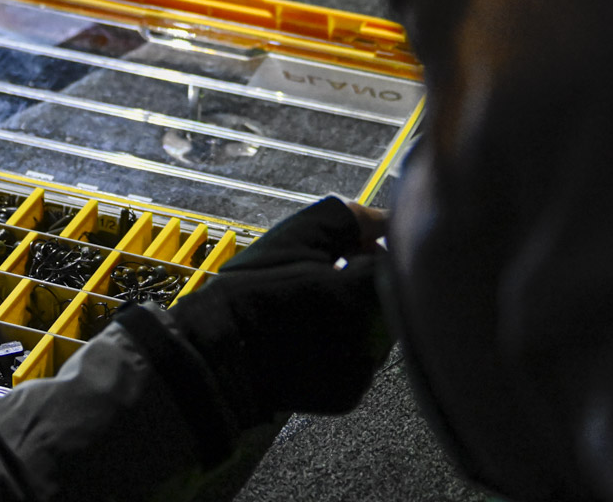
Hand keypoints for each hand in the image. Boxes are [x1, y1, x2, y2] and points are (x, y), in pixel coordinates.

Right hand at [169, 196, 389, 427]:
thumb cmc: (253, 288)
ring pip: (376, 331)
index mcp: (363, 292)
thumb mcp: (297, 236)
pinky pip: (360, 362)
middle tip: (324, 278)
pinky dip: (344, 347)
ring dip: (357, 315)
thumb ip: (350, 220)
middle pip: (387, 297)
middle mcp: (372, 336)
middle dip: (363, 284)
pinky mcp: (350, 396)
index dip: (369, 251)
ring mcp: (363, 370)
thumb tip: (387, 217)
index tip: (348, 249)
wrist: (219, 351)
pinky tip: (310, 338)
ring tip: (311, 310)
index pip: (393, 262)